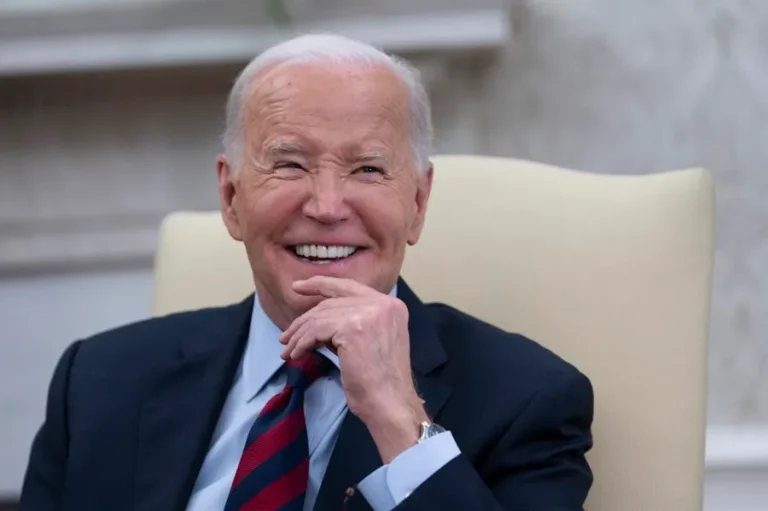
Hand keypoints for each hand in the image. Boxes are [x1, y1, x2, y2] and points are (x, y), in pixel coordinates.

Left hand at [279, 276, 428, 461]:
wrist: (390, 403)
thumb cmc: (381, 382)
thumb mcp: (372, 342)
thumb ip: (353, 324)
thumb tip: (319, 323)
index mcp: (391, 305)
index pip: (349, 287)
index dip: (321, 284)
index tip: (298, 287)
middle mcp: (383, 304)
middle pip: (331, 303)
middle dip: (304, 319)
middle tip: (286, 336)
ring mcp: (369, 313)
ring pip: (321, 317)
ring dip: (300, 335)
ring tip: (288, 350)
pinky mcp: (353, 327)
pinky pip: (316, 330)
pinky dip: (302, 343)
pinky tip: (296, 355)